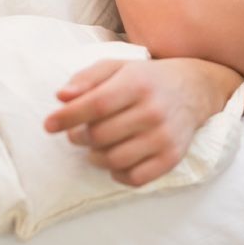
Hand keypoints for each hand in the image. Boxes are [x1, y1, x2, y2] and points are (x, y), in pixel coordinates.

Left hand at [43, 58, 240, 186]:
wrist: (195, 89)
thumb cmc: (147, 78)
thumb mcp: (118, 67)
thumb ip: (87, 77)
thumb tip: (61, 97)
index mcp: (138, 82)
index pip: (96, 104)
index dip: (67, 117)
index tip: (49, 124)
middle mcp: (153, 110)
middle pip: (100, 135)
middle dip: (79, 136)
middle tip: (78, 132)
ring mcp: (164, 136)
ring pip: (113, 159)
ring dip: (95, 156)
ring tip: (96, 144)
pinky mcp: (171, 157)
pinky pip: (134, 178)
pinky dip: (117, 173)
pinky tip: (116, 158)